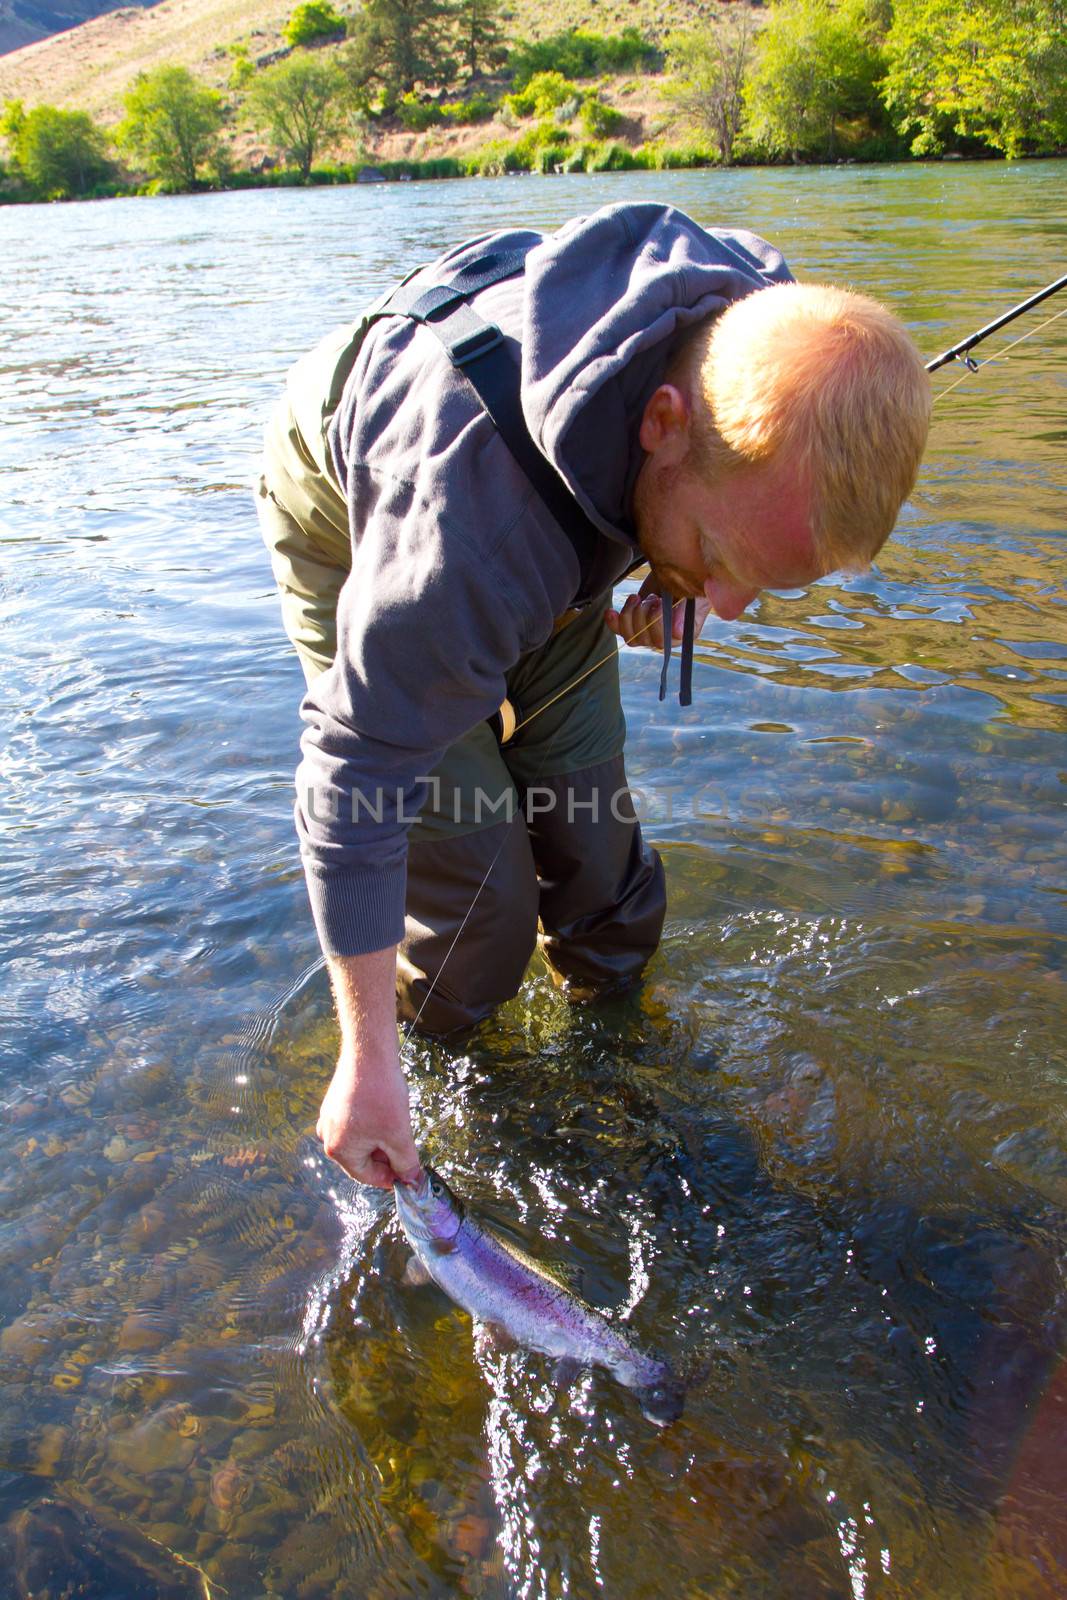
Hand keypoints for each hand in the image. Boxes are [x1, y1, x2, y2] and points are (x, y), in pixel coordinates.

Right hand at [316, 1047, 420, 1189]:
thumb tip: (412, 1181)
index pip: (366, 1176)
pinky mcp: (334, 1102)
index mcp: (338, 1150)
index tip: (408, 1174)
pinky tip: (385, 1110)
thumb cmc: (382, 1094)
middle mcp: (327, 1136)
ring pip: (360, 1140)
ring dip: (380, 1138)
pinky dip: (372, 1123)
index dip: (391, 1177)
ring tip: (396, 1123)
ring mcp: (328, 1117)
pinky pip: (354, 1123)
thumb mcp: (399, 1135)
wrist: (369, 1052)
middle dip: (385, 1155)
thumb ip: (406, 1163)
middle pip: (361, 1158)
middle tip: (406, 1145)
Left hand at [605, 578, 710, 651]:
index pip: (662, 641)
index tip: (659, 602)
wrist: (674, 569)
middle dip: (643, 615)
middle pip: (644, 640)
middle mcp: (665, 638)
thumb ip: (686, 612)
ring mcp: (648, 633)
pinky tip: (611, 612)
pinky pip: (620, 631)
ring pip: (631, 637)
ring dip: (629, 615)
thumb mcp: (694, 593)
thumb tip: (677, 633)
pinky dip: (613, 622)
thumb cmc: (691, 582)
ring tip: (638, 598)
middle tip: (652, 597)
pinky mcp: (635, 624)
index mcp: (683, 634)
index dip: (655, 622)